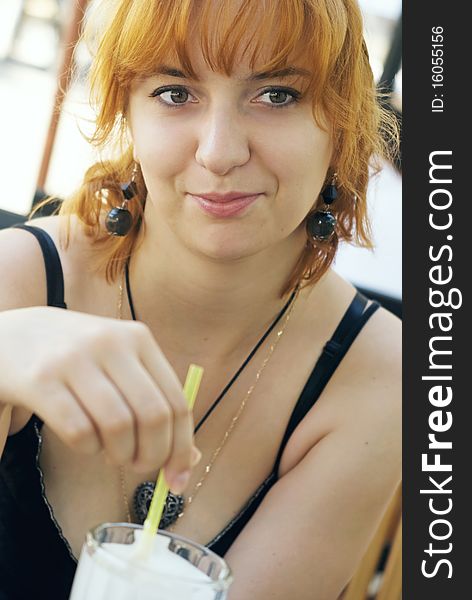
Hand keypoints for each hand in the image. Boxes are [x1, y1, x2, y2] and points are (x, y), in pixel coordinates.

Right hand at [0, 306, 197, 491]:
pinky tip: (85, 441)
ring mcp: (74, 359)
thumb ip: (155, 402)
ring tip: (111, 452)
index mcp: (138, 337)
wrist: (12, 335)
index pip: (176, 401)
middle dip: (152, 455)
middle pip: (153, 415)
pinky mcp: (41, 379)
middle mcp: (110, 343)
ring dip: (120, 454)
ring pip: (119, 427)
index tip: (178, 477)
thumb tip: (189, 460)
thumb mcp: (119, 364)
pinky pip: (79, 432)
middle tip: (139, 465)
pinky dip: (88, 449)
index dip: (182, 447)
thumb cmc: (77, 358)